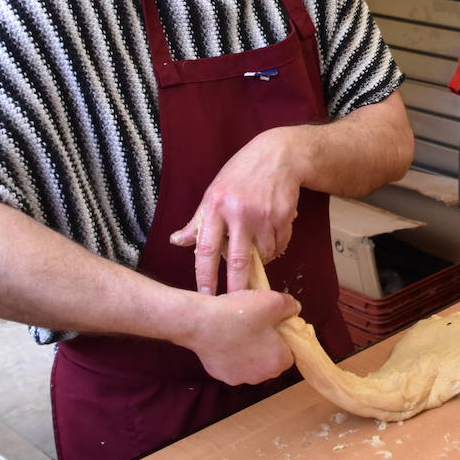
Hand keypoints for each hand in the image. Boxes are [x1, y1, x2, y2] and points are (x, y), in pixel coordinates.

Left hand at [169, 127, 302, 293]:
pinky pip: (280, 245)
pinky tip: (271, 238)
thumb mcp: (214, 192)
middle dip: (236, 286)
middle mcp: (239, 213)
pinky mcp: (284, 216)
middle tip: (235, 304)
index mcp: (216, 206)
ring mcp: (264, 215)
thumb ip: (198, 221)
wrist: (279, 155)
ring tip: (256, 252)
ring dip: (260, 261)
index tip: (204, 296)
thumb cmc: (241, 173)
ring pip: (262, 255)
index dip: (205, 276)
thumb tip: (176, 241)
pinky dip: (275, 249)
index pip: (205, 248)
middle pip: (237, 260)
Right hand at [178, 288, 299, 384]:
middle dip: (267, 344)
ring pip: (250, 362)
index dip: (283, 338)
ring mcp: (236, 378)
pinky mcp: (218, 374)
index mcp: (277, 364)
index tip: (274, 324)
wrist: (201, 322)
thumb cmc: (241, 313)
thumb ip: (291, 306)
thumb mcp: (274, 301)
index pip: (289, 353)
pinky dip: (231, 351)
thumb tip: (293, 310)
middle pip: (270, 360)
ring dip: (249, 349)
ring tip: (240, 328)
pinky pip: (232, 362)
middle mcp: (259, 377)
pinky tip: (225, 335)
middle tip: (258, 324)